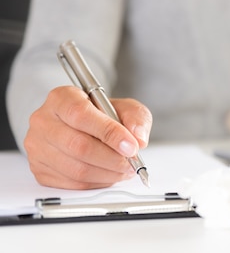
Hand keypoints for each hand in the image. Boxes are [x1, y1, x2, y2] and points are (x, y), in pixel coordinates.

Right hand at [23, 86, 152, 189]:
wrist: (83, 125)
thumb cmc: (101, 114)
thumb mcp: (124, 107)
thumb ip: (135, 117)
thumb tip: (138, 138)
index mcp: (62, 98)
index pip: (82, 115)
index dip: (110, 133)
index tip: (131, 146)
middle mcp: (44, 121)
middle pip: (78, 146)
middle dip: (112, 158)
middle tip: (132, 162)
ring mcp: (37, 147)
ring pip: (76, 169)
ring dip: (107, 173)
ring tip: (124, 169)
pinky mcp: (39, 170)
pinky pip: (72, 184)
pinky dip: (97, 182)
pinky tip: (108, 174)